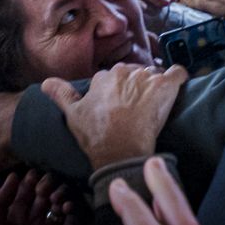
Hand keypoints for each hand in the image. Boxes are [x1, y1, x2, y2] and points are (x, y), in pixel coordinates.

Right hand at [41, 63, 187, 169]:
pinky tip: (176, 86)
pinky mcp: (164, 86)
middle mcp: (124, 72)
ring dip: (157, 86)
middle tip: (140, 107)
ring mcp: (145, 78)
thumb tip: (46, 82)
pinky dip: (179, 77)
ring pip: (155, 74)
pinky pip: (178, 72)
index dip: (122, 89)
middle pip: (137, 73)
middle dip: (140, 86)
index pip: (118, 75)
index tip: (124, 104)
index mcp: (103, 77)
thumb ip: (62, 94)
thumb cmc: (97, 136)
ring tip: (155, 105)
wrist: (120, 152)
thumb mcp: (73, 115)